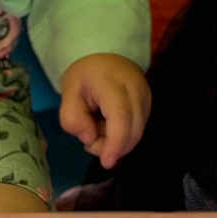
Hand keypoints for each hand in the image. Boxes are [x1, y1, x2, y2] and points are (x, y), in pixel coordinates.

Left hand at [57, 53, 151, 169]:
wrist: (104, 55)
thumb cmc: (85, 76)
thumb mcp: (67, 93)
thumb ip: (73, 119)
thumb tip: (90, 138)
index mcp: (112, 83)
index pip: (120, 116)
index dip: (115, 143)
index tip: (107, 162)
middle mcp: (135, 89)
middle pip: (132, 130)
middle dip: (111, 146)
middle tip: (90, 138)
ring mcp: (145, 96)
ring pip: (136, 133)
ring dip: (116, 141)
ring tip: (98, 125)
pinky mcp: (148, 104)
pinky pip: (138, 129)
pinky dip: (122, 135)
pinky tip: (110, 123)